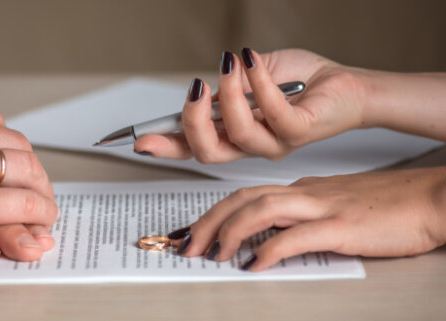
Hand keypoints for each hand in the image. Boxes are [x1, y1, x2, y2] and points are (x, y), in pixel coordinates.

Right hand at [0, 86, 57, 266]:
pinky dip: (38, 212)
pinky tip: (39, 221)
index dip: (3, 145)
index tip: (6, 161)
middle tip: (31, 188)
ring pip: (24, 171)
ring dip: (39, 191)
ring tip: (42, 208)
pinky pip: (20, 203)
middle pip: (13, 143)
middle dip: (27, 169)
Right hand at [134, 48, 369, 161]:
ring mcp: (274, 143)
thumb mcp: (250, 78)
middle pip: (207, 152)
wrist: (344, 84)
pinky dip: (258, 83)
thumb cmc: (299, 81)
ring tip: (231, 63)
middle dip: (191, 122)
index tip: (141, 142)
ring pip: (237, 133)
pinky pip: (272, 112)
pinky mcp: (299, 132)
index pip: (192, 147)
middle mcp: (250, 146)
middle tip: (195, 90)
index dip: (165, 147)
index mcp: (233, 135)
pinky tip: (252, 61)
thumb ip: (226, 87)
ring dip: (229, 93)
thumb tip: (203, 89)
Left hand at [171, 167, 445, 270]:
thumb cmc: (390, 206)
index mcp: (302, 190)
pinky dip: (271, 250)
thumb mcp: (336, 208)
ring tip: (212, 253)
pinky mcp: (344, 226)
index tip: (190, 232)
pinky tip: (255, 265)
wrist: (433, 198)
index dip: (211, 213)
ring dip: (230, 231)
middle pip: (242, 199)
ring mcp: (324, 207)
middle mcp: (306, 193)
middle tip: (185, 245)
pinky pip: (298, 236)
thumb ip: (303, 219)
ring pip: (262, 209)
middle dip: (207, 221)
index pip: (244, 195)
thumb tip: (271, 239)